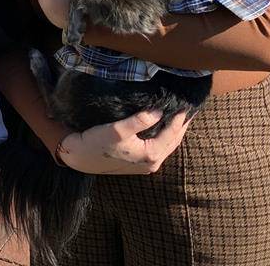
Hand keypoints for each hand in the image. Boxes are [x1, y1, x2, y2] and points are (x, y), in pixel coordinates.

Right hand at [58, 110, 191, 174]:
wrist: (80, 157)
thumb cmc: (97, 143)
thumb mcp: (117, 130)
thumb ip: (139, 121)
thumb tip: (159, 111)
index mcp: (150, 155)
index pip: (172, 134)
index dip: (179, 118)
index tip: (186, 103)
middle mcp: (152, 163)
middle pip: (173, 141)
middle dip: (181, 125)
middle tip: (189, 109)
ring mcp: (146, 164)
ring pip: (167, 145)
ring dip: (174, 131)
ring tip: (180, 116)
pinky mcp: (139, 162)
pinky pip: (159, 147)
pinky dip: (165, 136)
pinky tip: (164, 127)